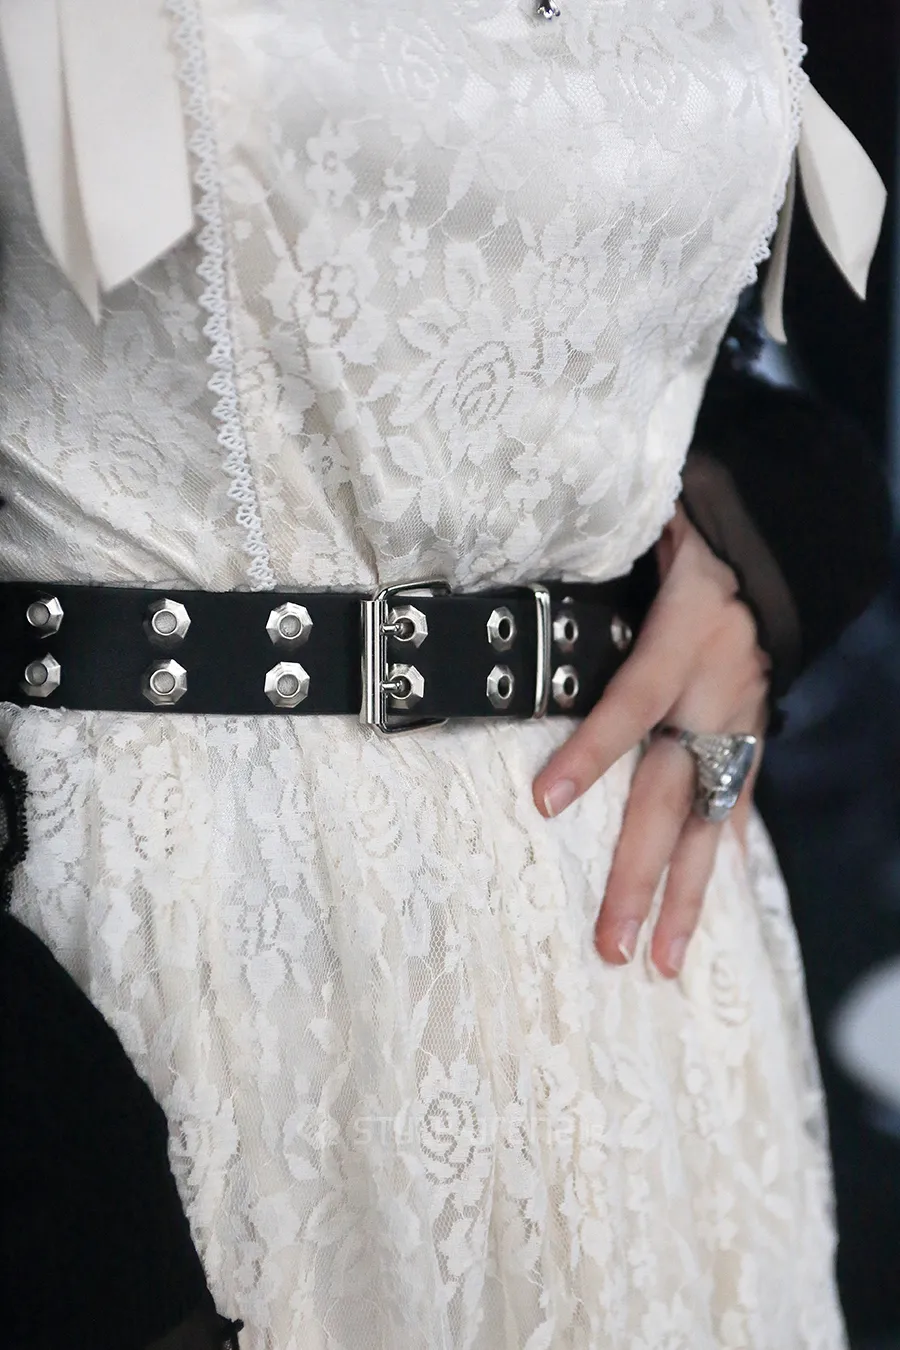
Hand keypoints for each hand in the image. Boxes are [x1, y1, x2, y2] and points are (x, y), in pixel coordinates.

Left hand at [532, 505, 768, 976]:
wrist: (768, 543)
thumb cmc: (690, 538)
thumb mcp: (645, 537)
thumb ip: (590, 572)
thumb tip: (520, 601)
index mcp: (684, 635)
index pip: (631, 702)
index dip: (591, 753)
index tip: (545, 802)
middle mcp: (716, 690)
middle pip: (671, 794)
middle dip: (639, 874)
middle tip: (611, 942)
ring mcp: (740, 721)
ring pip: (710, 819)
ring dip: (686, 894)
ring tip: (663, 959)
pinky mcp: (752, 735)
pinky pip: (737, 802)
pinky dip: (721, 852)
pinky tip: (708, 902)